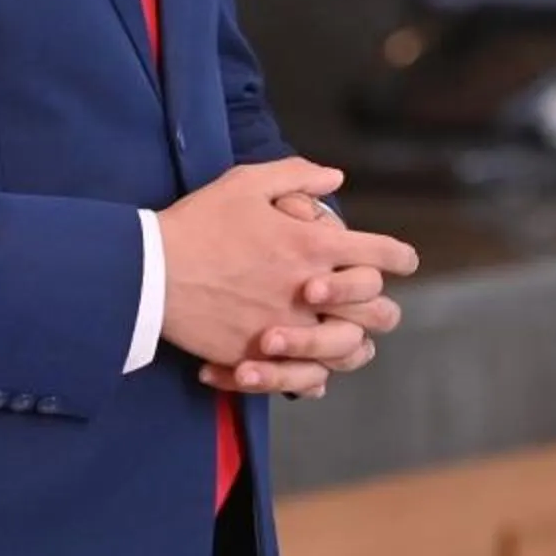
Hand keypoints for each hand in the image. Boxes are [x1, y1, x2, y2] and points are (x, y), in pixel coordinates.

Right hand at [155, 158, 418, 375]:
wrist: (149, 274)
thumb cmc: (199, 224)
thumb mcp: (247, 183)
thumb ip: (298, 176)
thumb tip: (336, 178)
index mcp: (314, 247)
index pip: (381, 255)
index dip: (400, 256)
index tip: (405, 259)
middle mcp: (310, 292)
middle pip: (377, 310)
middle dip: (383, 304)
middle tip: (376, 300)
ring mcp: (288, 330)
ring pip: (349, 350)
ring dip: (354, 342)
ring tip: (349, 336)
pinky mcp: (262, 358)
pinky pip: (307, 379)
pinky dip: (316, 375)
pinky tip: (314, 366)